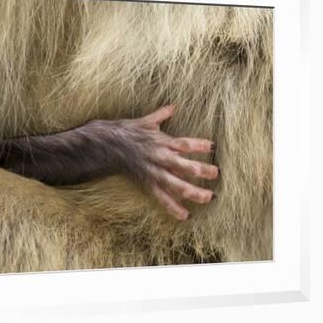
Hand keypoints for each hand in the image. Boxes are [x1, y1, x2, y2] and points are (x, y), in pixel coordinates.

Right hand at [88, 105, 218, 220]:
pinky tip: (185, 216)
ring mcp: (154, 172)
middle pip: (184, 166)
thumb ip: (161, 115)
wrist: (106, 145)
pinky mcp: (147, 183)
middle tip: (216, 173)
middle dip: (201, 170)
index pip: (184, 144)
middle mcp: (160, 158)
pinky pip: (161, 197)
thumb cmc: (126, 131)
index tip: (212, 147)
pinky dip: (173, 207)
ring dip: (194, 192)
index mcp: (161, 142)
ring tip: (208, 197)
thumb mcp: (145, 121)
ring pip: (176, 184)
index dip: (199, 145)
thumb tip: (172, 106)